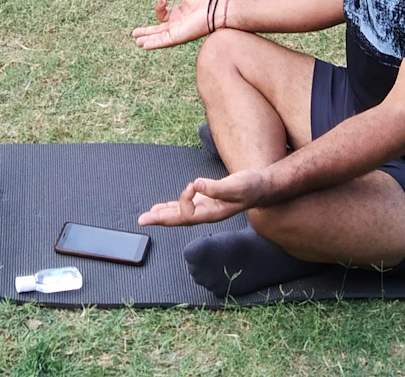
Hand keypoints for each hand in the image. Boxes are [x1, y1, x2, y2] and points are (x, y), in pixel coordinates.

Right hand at [132, 0, 212, 49]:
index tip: (163, 0)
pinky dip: (154, 43)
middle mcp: (175, 25)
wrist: (212, 10)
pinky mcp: (178, 37)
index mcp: (176, 15)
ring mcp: (176, 32)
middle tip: (134, 34)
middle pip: (156, 31)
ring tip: (136, 42)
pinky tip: (145, 45)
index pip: (161, 15)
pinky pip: (163, 42)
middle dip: (145, 32)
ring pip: (158, 38)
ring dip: (147, 40)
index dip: (158, 7)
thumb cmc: (202, 0)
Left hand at [137, 169, 271, 226]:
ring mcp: (206, 209)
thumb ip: (217, 187)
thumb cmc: (251, 187)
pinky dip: (173, 207)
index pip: (190, 214)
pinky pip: (185, 207)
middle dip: (160, 219)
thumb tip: (197, 184)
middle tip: (142, 219)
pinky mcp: (206, 201)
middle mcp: (207, 214)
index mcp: (213, 213)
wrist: (263, 188)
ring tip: (148, 214)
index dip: (183, 201)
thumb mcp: (236, 185)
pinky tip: (163, 207)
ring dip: (163, 214)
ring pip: (180, 214)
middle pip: (179, 219)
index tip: (190, 185)